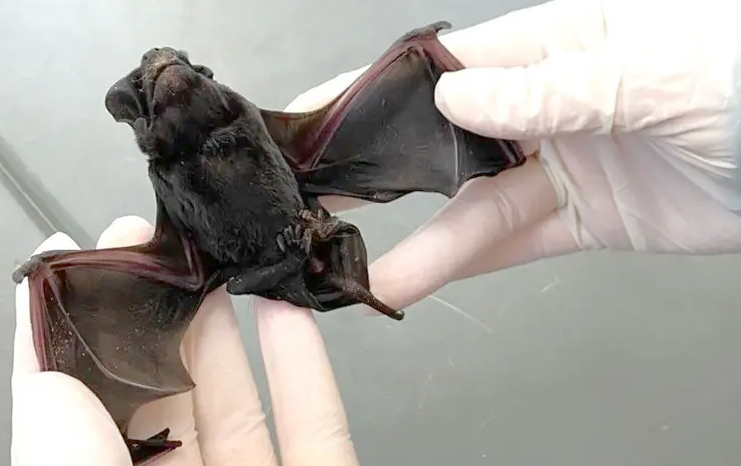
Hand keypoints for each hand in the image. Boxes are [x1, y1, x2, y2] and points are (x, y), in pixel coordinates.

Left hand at [12, 216, 358, 465]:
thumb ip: (54, 421)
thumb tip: (41, 326)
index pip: (91, 396)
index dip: (95, 319)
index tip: (101, 252)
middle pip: (169, 386)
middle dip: (167, 307)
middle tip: (168, 241)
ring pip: (242, 400)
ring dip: (235, 325)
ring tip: (226, 264)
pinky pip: (316, 421)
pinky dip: (306, 364)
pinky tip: (293, 311)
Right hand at [284, 0, 740, 311]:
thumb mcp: (654, 72)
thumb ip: (553, 90)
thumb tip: (455, 98)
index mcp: (558, 44)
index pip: (449, 63)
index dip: (379, 88)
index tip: (320, 112)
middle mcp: (547, 103)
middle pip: (445, 136)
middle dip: (380, 161)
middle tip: (315, 185)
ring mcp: (561, 163)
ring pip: (472, 203)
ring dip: (417, 236)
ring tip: (356, 261)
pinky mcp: (582, 218)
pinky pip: (513, 242)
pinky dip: (466, 263)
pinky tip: (414, 279)